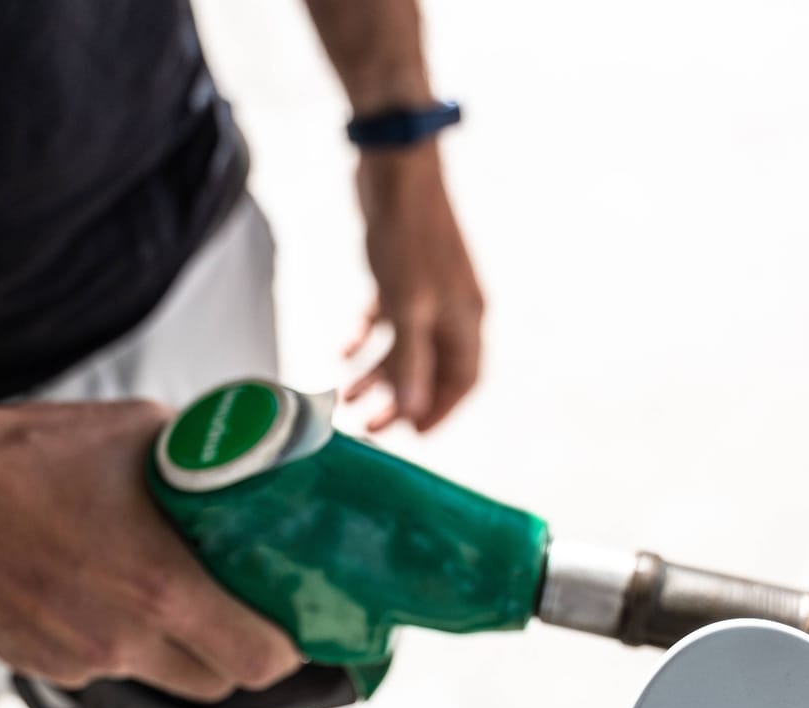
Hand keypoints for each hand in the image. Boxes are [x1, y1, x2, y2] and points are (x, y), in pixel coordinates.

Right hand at [0, 399, 303, 701]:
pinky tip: (97, 591)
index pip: (260, 660)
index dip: (286, 647)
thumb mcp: (140, 433)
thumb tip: (251, 459)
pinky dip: (114, 642)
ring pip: (157, 677)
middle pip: (217, 684)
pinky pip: (99, 668)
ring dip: (175, 650)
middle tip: (238, 609)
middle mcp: (123, 641)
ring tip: (163, 595)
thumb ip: (204, 460)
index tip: (290, 620)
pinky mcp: (37, 664)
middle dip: (236, 653)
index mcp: (162, 590)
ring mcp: (76, 661)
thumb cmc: (34, 453)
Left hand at [344, 143, 484, 432]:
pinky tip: (341, 352)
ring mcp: (427, 292)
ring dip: (379, 375)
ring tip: (347, 398)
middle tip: (368, 426)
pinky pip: (387, 320)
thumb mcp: (407, 307)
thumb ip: (409, 361)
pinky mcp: (401, 275)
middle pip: (431, 369)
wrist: (396, 170)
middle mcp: (452, 309)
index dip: (439, 411)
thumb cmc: (409, 236)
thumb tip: (412, 411)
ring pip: (406, 347)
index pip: (463, 381)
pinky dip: (366, 338)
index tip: (411, 435)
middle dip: (400, 400)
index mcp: (466, 319)